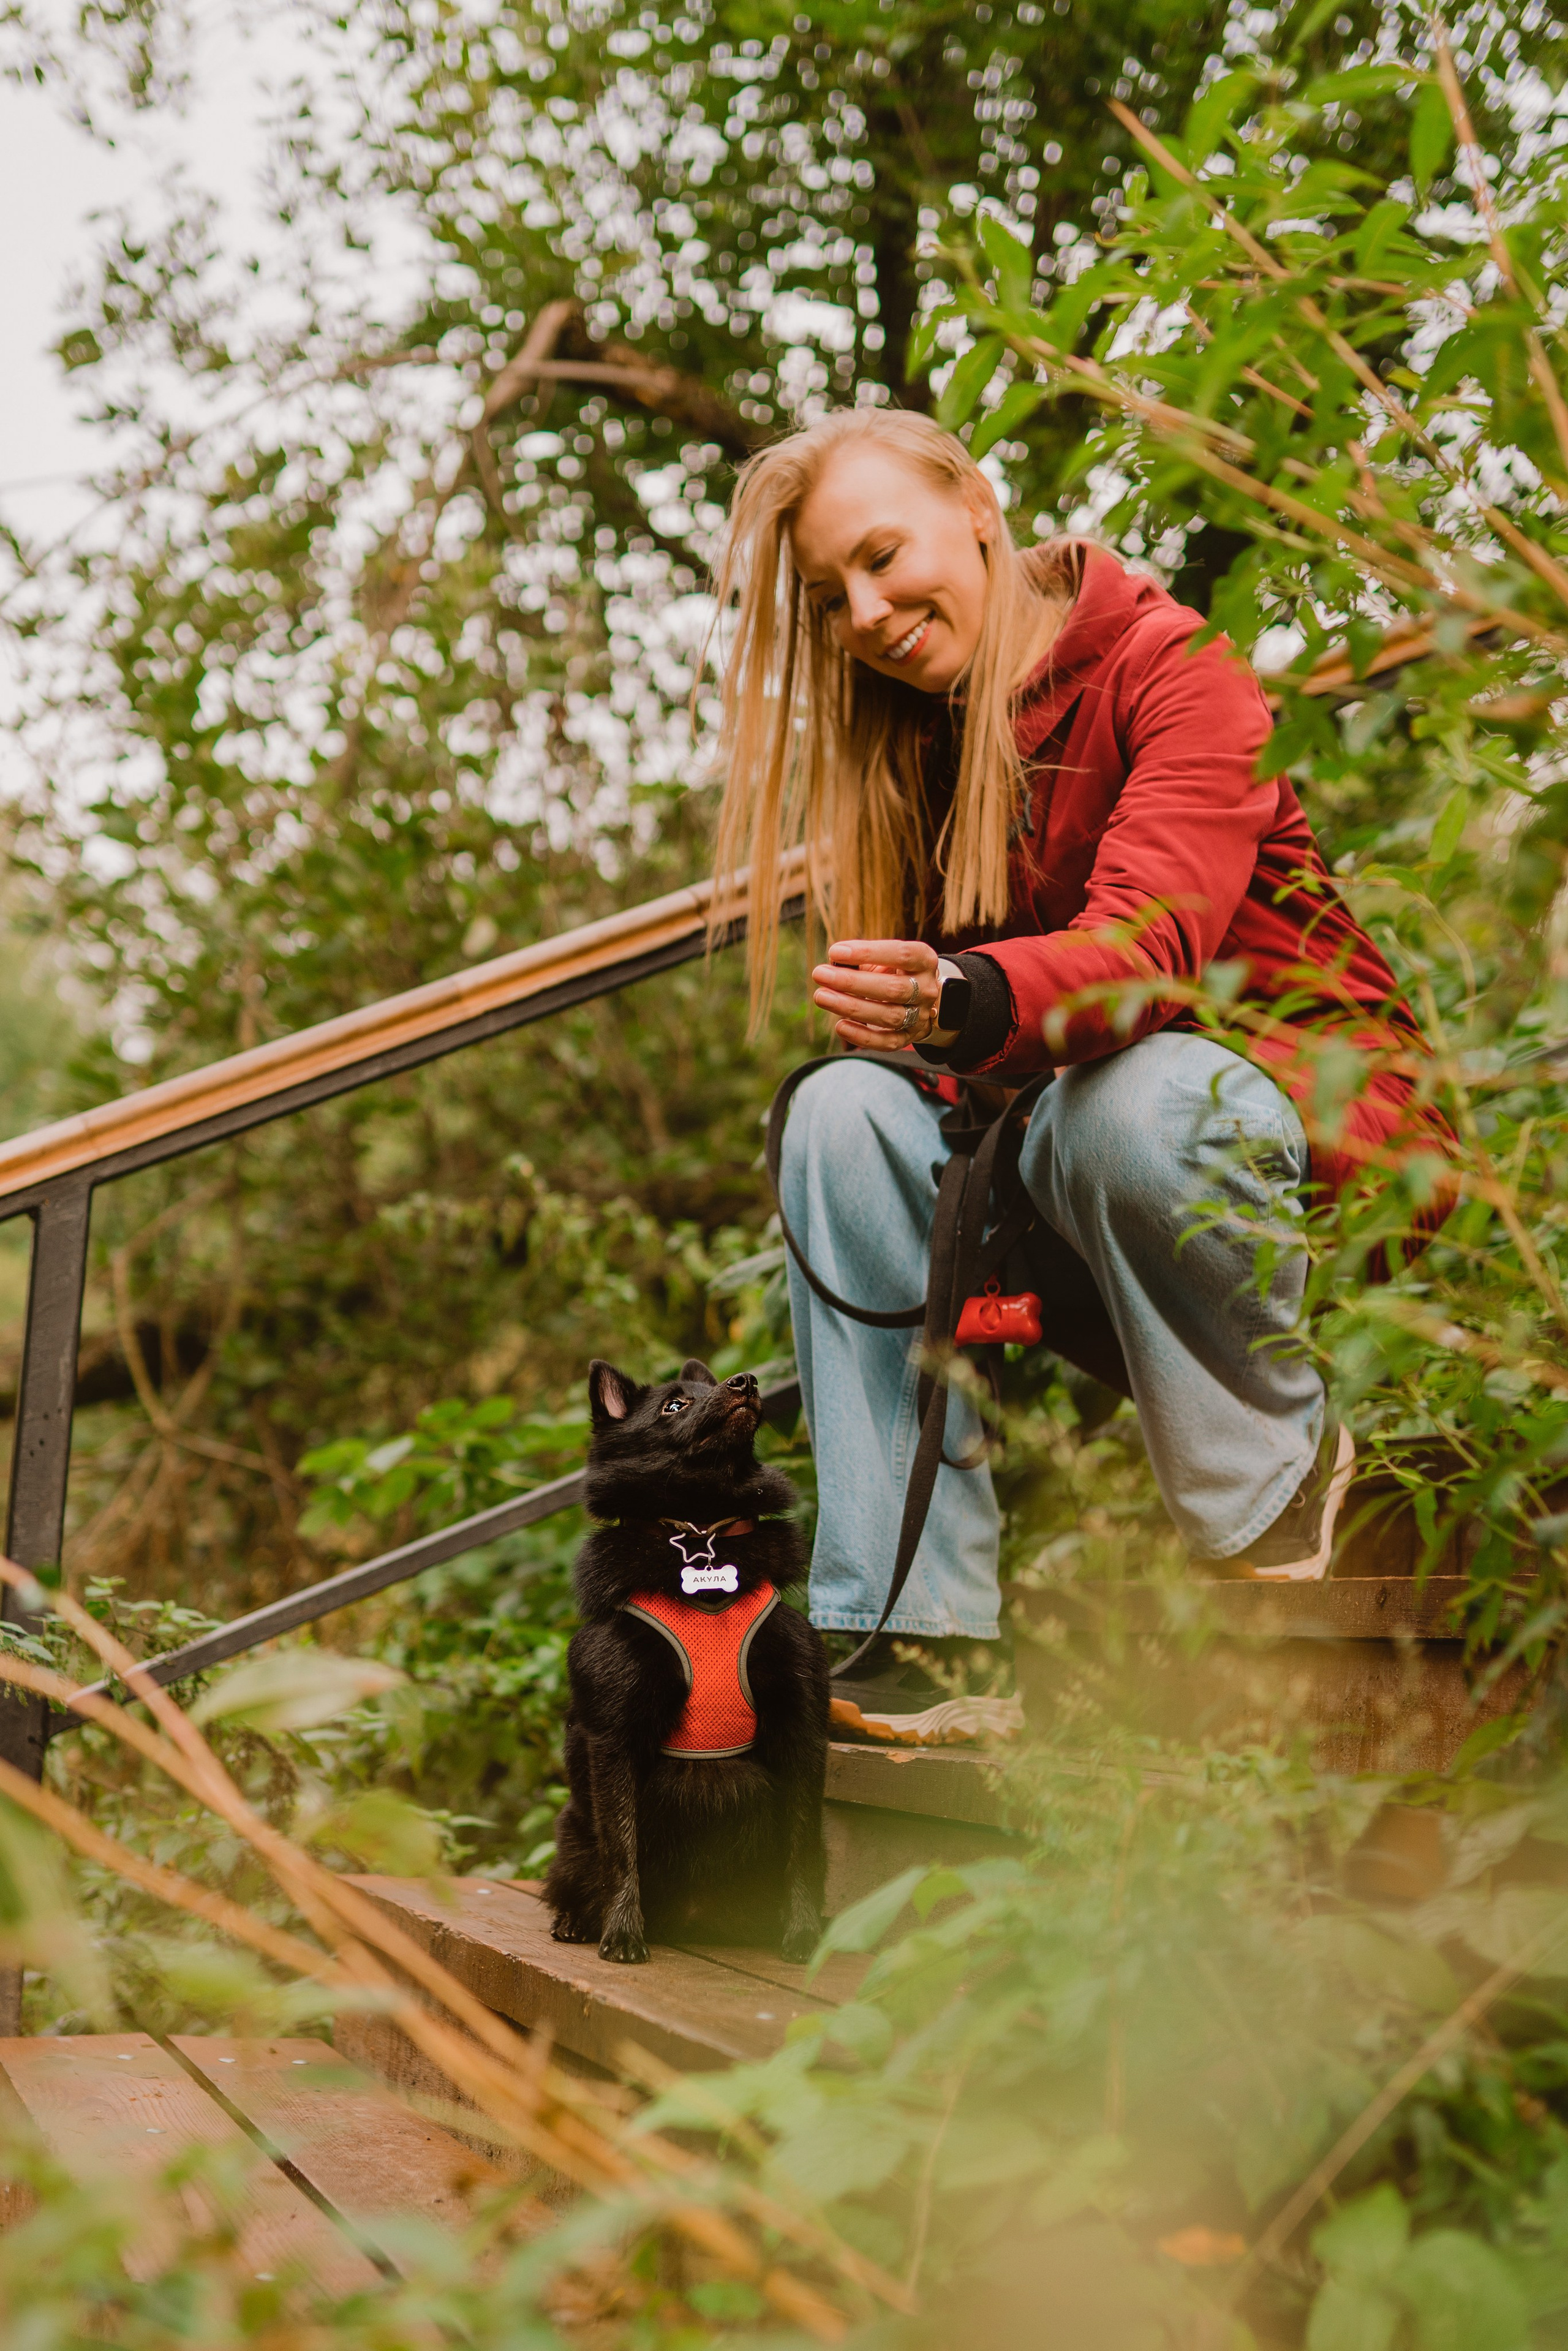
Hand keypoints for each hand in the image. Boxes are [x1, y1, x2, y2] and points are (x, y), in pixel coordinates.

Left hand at [811, 939, 940, 1050]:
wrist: (919, 997)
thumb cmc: (894, 970)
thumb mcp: (885, 957)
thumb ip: (863, 958)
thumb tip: (833, 964)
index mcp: (924, 960)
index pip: (901, 954)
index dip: (868, 952)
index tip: (835, 952)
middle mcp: (926, 989)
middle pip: (893, 989)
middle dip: (852, 982)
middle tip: (820, 974)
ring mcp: (920, 1015)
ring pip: (889, 1016)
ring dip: (851, 1007)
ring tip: (822, 996)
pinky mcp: (909, 1037)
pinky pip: (887, 1042)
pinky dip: (862, 1036)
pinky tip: (840, 1026)